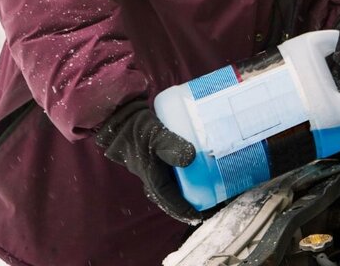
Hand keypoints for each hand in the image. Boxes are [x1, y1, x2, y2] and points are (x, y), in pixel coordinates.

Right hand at [94, 101, 201, 224]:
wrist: (124, 121)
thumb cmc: (139, 131)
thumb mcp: (156, 137)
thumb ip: (171, 146)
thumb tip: (191, 158)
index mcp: (154, 181)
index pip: (172, 203)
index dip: (186, 211)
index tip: (202, 218)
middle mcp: (156, 180)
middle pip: (177, 198)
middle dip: (194, 203)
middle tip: (214, 204)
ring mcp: (158, 172)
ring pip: (178, 187)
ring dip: (193, 191)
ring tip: (213, 191)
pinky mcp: (161, 163)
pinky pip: (178, 175)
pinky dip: (190, 177)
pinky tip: (203, 171)